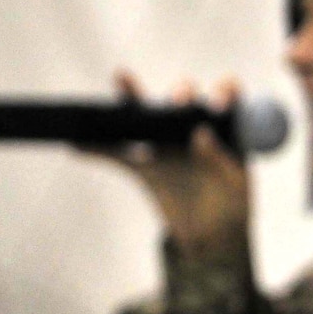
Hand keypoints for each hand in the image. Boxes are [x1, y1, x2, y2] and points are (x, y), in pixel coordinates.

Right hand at [86, 70, 250, 254]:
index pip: (227, 97)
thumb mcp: (235, 185)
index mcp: (223, 129)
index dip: (224, 92)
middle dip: (181, 94)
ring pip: (146, 116)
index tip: (219, 107)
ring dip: (131, 97)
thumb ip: (219, 159)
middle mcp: (193, 129)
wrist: (211, 237)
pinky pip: (117, 155)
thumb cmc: (232, 205)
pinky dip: (97, 150)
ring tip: (122, 77)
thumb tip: (201, 134)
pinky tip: (77, 145)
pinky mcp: (146, 166)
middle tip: (181, 104)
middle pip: (183, 99)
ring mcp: (166, 145)